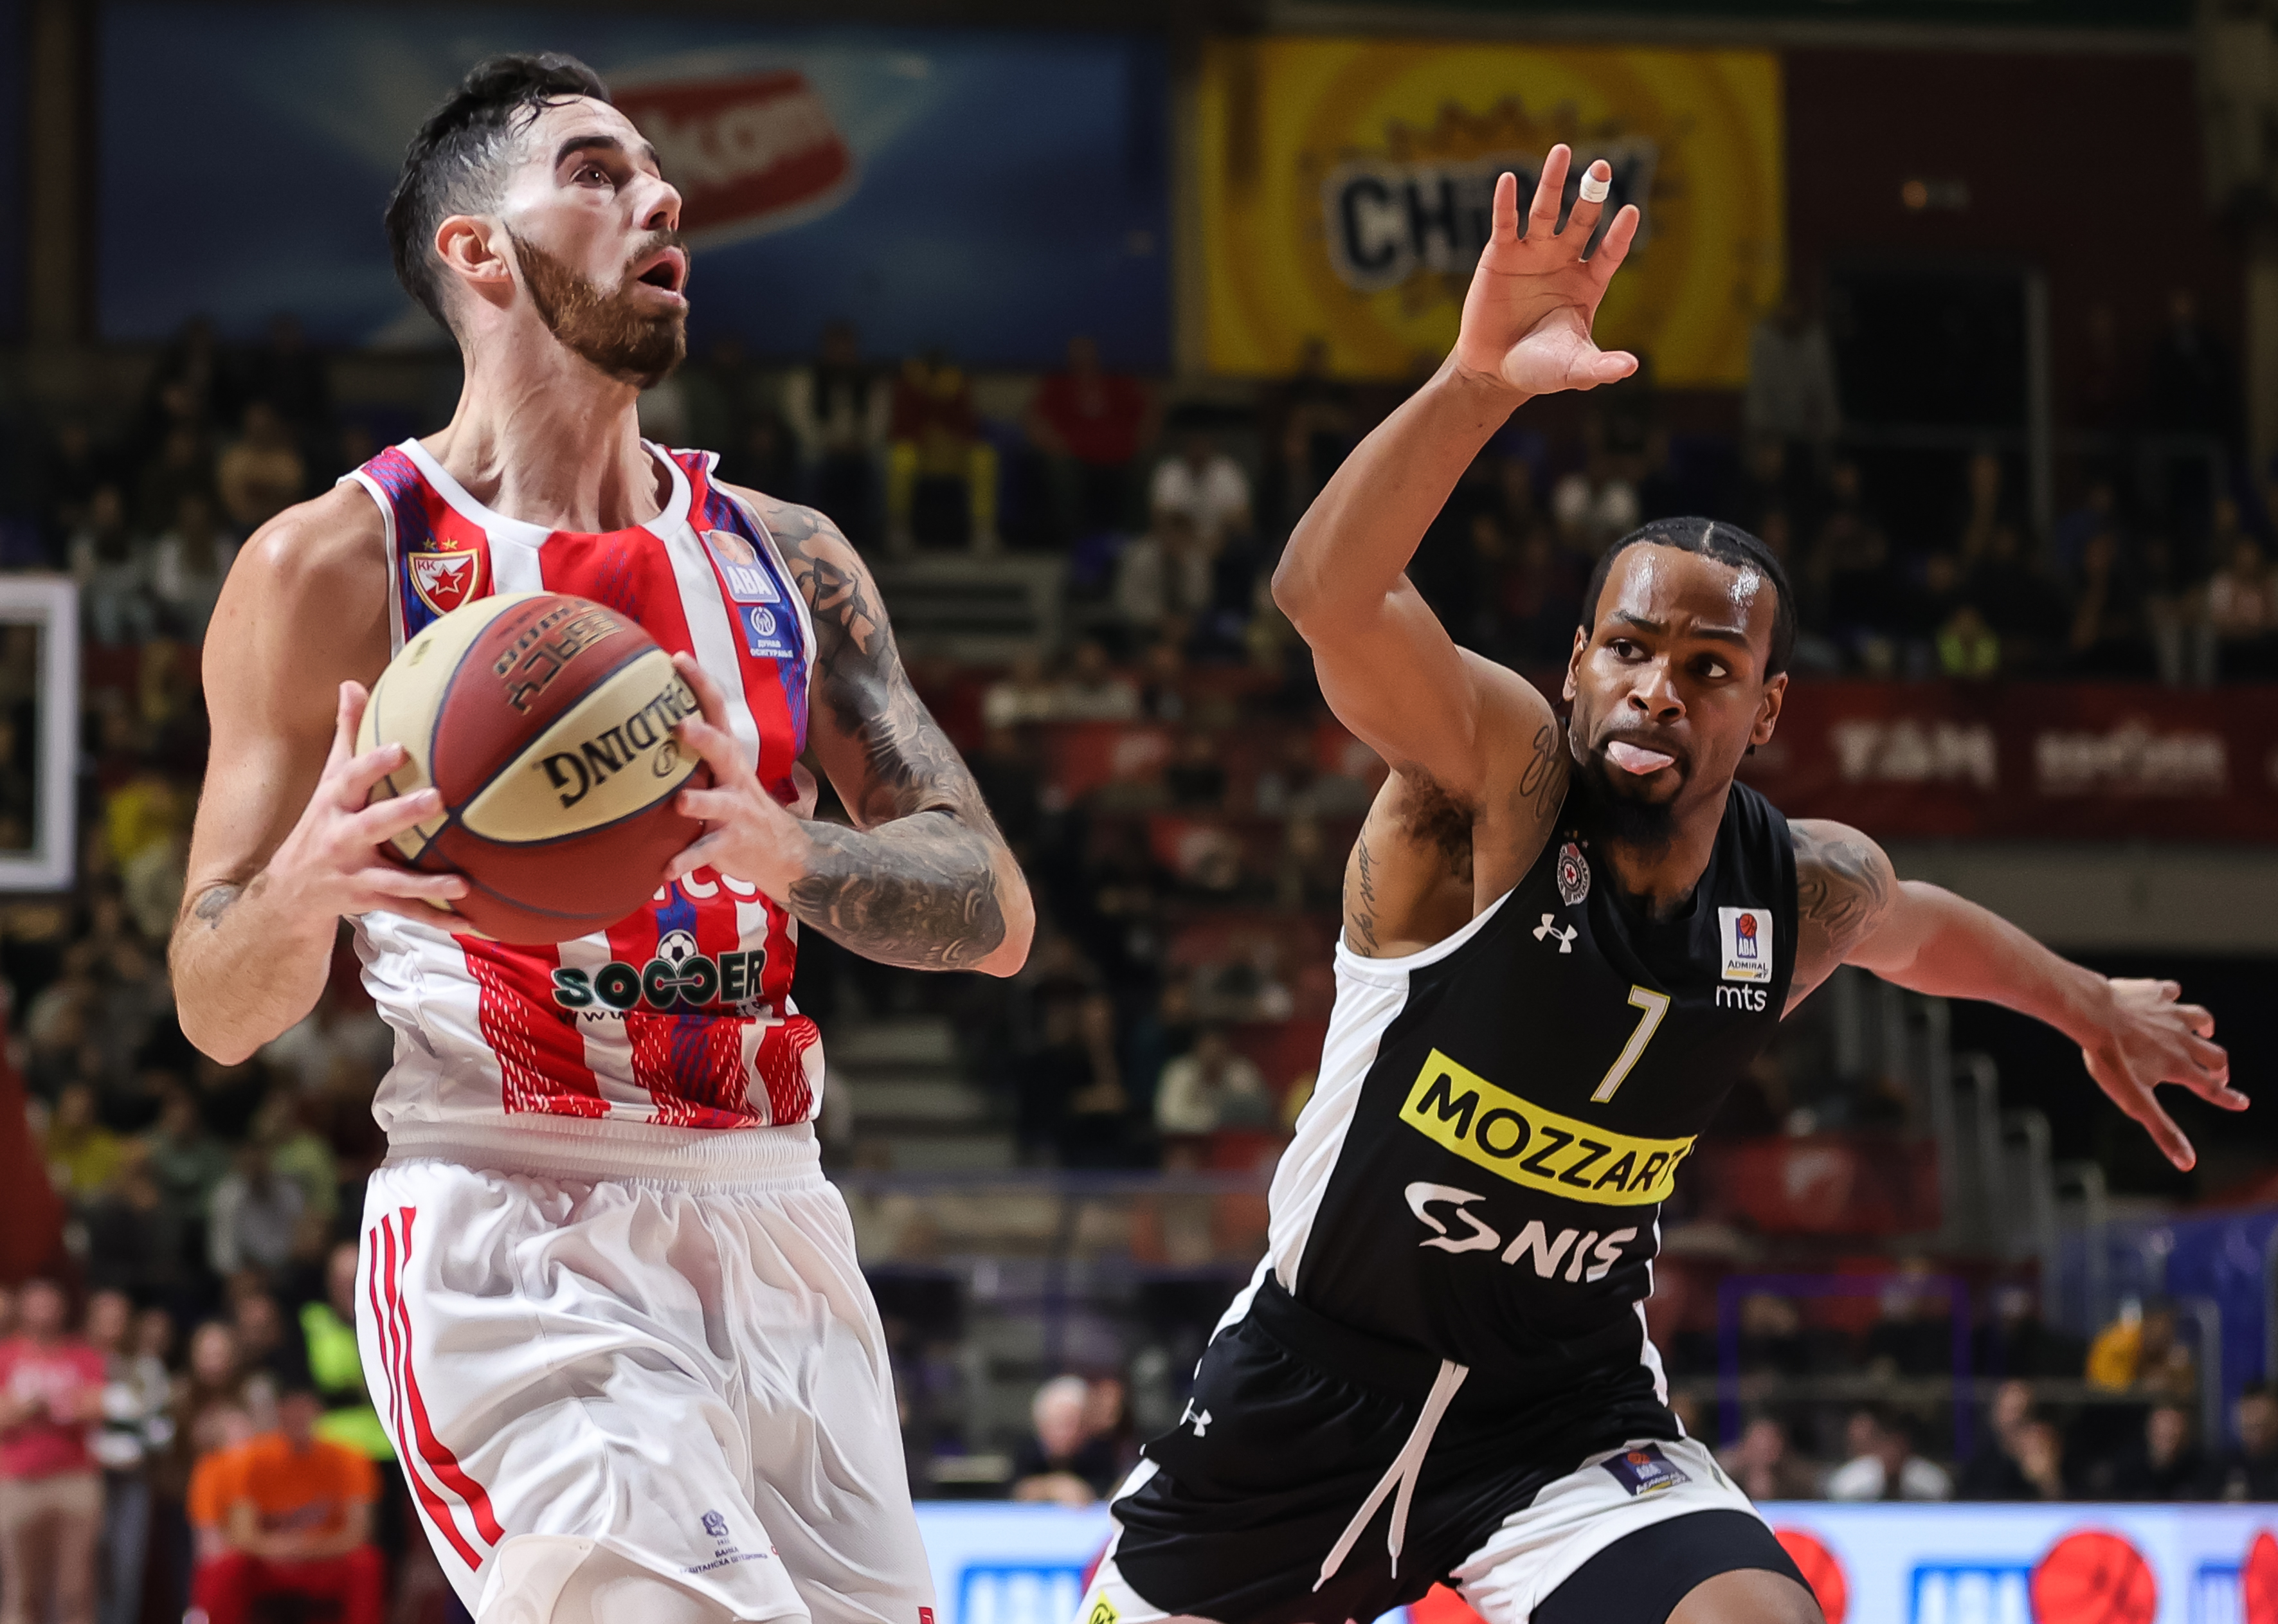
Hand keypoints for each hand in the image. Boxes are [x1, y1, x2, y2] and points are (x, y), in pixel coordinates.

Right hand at [265, 684, 466, 923]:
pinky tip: (472, 921)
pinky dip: (437, 918)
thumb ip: (346, 736)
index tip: (400, 747)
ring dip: (427, 882)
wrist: (286, 896)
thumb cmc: (321, 825)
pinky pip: (405, 912)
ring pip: (391, 879)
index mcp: (334, 804)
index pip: (350, 777)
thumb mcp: (328, 783)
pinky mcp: (366, 903)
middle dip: (401, 813)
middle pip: (371, 824)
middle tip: (438, 799)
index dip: (372, 763)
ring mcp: (352, 874)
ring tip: (462, 882)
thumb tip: (353, 682)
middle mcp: (340, 838)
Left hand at [665, 653, 806, 897]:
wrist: (782, 853)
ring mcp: (736, 811)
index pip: (716, 710)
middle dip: (703, 737)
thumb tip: (640, 721)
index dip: (699, 683)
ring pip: (718, 805)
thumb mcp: (722, 774)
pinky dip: (687, 862)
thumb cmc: (736, 807)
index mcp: (728, 755)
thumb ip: (693, 752)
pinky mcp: (733, 844)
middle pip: (723, 749)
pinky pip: (708, 853)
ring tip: (680, 803)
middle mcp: (734, 777)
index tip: (676, 658)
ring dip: (700, 803)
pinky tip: (666, 871)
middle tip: (680, 726)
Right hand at [1450, 146, 1640, 400]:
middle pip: (1582, 221)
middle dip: (1592, 195)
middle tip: (1603, 168)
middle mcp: (1563, 261)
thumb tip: (1631, 369)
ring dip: (1553, 182)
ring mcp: (1532, 254)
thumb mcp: (1574, 370)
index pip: (1610, 252)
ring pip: (1545, 211)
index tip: (1631, 212)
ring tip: (1562, 151)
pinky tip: (1510, 179)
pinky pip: (1505, 223)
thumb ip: (1601, 367)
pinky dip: (1506, 202)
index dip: (1620, 234)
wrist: (1494, 371)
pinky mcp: (1500, 256)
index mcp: (1588, 284)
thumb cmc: (1539, 369)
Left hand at [2079, 977, 2241, 1169]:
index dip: (2228, 1098)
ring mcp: (2169, 1014)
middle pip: (2214, 1055)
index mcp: (2180, 1067)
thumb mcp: (2135, 1102)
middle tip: (2217, 1073)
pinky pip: (2170, 991)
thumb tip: (2188, 1163)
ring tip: (2205, 1032)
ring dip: (2205, 1027)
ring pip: (2201, 1018)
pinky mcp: (2153, 992)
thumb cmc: (2110, 1059)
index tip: (2241, 1102)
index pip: (2212, 1088)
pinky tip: (2169, 995)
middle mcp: (2182, 1040)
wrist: (2091, 1014)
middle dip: (2219, 1066)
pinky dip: (2173, 995)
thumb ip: (2163, 1130)